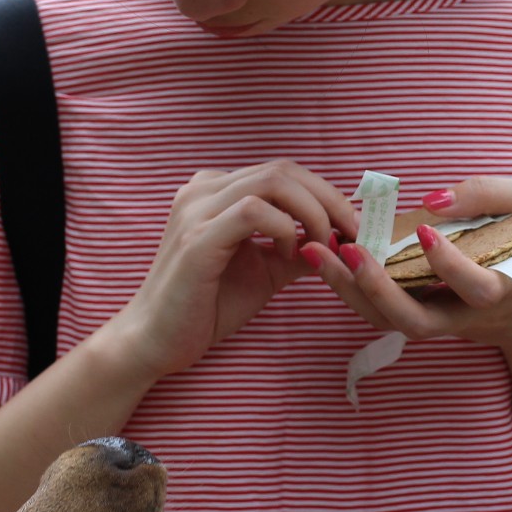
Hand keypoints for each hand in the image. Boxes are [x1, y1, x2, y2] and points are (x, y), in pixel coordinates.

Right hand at [103, 161, 358, 384]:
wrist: (158, 340)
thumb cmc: (206, 305)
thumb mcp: (264, 271)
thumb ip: (295, 250)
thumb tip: (338, 240)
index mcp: (216, 191)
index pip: (283, 173)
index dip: (325, 194)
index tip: (353, 225)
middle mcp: (203, 190)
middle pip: (283, 170)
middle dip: (328, 198)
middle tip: (352, 232)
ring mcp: (197, 209)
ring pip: (272, 181)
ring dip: (312, 211)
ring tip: (324, 244)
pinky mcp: (197, 237)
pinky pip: (253, 211)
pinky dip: (284, 227)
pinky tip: (289, 252)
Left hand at [301, 176, 511, 392]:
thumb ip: (491, 194)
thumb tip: (434, 199)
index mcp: (505, 290)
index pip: (476, 288)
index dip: (449, 264)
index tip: (423, 228)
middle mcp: (466, 316)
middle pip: (416, 322)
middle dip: (378, 289)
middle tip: (350, 249)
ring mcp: (439, 322)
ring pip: (388, 322)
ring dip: (349, 290)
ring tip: (319, 250)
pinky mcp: (420, 317)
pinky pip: (379, 312)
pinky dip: (350, 286)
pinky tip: (329, 254)